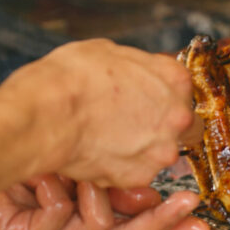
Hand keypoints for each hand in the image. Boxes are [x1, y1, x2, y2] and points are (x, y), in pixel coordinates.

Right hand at [0, 38, 201, 188]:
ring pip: (157, 153)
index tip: (146, 100)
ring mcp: (160, 151)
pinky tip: (97, 153)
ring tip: (106, 139)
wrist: (47, 113)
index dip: (161, 96)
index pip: (182, 90)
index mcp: (175, 80)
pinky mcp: (139, 178)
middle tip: (127, 122)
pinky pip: (134, 174)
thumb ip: (139, 67)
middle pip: (181, 126)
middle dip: (159, 126)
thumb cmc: (71, 78)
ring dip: (139, 149)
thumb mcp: (110, 51)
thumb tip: (138, 73)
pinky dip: (119, 168)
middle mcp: (177, 117)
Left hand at [0, 174, 207, 229]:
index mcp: (79, 221)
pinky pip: (60, 217)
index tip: (200, 221)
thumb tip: (154, 186)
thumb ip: (113, 178)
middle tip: (186, 205)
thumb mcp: (75, 163)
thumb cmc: (12, 159)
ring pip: (97, 226)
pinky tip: (39, 181)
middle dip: (158, 220)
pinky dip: (50, 191)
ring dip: (85, 190)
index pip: (132, 227)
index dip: (167, 226)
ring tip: (66, 170)